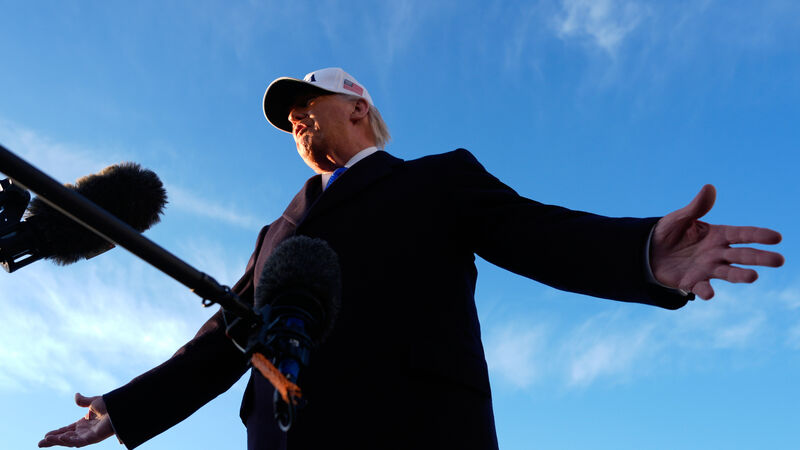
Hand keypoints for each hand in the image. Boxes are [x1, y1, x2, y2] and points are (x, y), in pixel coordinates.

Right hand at [39, 393, 114, 447]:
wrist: (120, 406)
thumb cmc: (111, 404)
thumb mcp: (94, 402)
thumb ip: (83, 401)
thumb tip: (76, 395)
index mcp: (84, 424)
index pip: (66, 430)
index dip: (56, 433)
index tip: (45, 436)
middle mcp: (85, 431)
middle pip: (66, 438)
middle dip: (53, 441)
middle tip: (40, 443)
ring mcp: (89, 435)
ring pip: (70, 441)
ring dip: (58, 441)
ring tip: (46, 441)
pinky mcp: (94, 438)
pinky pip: (79, 441)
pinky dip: (69, 440)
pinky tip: (61, 438)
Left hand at [651, 184, 783, 299]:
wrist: (649, 252)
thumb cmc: (668, 232)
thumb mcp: (680, 218)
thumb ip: (696, 207)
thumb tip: (709, 187)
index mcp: (718, 235)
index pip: (743, 234)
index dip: (759, 235)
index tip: (777, 237)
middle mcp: (717, 253)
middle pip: (743, 255)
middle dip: (761, 258)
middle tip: (779, 260)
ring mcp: (707, 269)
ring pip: (729, 273)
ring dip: (740, 275)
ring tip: (753, 276)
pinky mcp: (693, 282)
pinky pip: (702, 288)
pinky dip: (706, 291)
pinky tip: (709, 293)